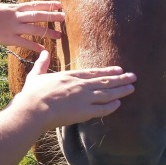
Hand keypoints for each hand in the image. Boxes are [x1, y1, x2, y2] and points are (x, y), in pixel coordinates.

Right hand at [0, 1, 63, 51]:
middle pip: (38, 15)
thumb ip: (10, 11)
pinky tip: (44, 50)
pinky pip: (25, 42)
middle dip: (52, 15)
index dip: (48, 4)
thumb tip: (17, 12)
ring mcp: (12, 27)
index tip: (59, 3)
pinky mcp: (8, 38)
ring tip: (60, 35)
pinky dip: (35, 46)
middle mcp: (15, 16)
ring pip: (34, 29)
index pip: (34, 5)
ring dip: (48, 31)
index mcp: (13, 8)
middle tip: (65, 16)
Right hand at [18, 51, 135, 128]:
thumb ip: (42, 64)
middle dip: (120, 79)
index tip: (119, 69)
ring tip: (132, 88)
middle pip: (105, 81)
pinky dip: (112, 106)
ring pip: (107, 93)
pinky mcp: (84, 112)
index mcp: (70, 76)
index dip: (108, 71)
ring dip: (120, 90)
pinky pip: (102, 109)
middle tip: (133, 77)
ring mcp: (84, 98)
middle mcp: (80, 85)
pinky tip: (119, 104)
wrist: (33, 109)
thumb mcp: (36, 75)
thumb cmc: (32, 94)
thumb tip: (44, 52)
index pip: (93, 72)